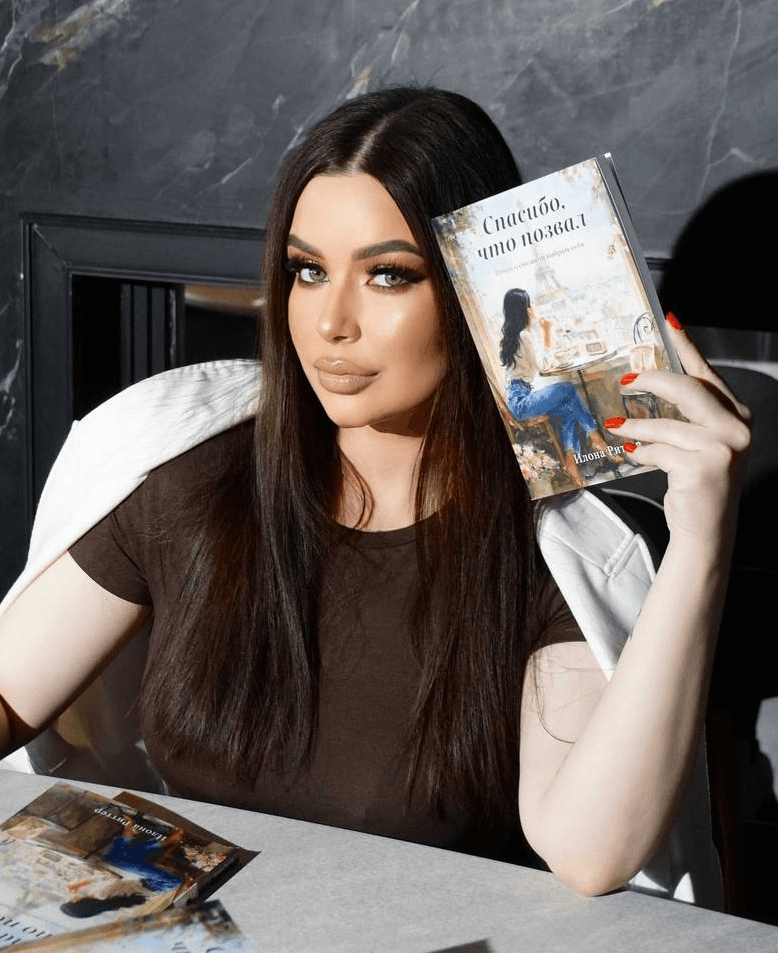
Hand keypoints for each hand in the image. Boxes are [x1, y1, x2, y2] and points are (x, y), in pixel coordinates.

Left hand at [612, 319, 750, 545]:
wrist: (707, 531)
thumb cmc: (698, 483)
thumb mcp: (699, 443)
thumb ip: (684, 415)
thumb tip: (647, 382)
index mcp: (739, 415)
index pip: (708, 373)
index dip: (687, 346)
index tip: (669, 322)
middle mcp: (738, 428)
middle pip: (687, 390)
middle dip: (651, 381)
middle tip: (625, 379)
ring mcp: (723, 448)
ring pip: (666, 424)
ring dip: (635, 425)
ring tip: (614, 424)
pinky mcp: (703, 468)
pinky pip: (658, 450)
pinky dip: (640, 452)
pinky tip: (631, 456)